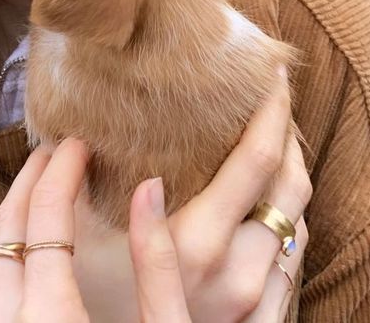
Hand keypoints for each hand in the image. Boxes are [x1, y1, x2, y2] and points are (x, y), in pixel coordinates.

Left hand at [0, 138, 190, 322]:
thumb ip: (160, 267)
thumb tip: (150, 188)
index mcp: (50, 319)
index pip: (46, 215)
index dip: (61, 169)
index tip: (78, 143)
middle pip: (6, 226)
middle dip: (31, 179)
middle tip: (58, 151)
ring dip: (7, 214)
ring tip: (38, 190)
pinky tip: (9, 252)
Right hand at [71, 67, 309, 322]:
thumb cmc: (101, 311)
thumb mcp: (82, 254)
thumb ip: (76, 195)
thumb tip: (71, 139)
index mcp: (202, 243)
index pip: (259, 157)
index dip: (272, 107)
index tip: (273, 70)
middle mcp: (244, 270)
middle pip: (290, 182)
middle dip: (287, 132)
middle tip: (270, 98)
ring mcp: (261, 302)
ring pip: (298, 218)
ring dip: (290, 174)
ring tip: (270, 140)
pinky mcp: (266, 320)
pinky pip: (293, 256)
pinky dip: (288, 217)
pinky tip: (267, 203)